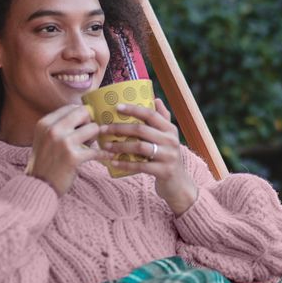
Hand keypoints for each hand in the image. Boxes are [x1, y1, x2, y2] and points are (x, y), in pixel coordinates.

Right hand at [26, 104, 104, 194]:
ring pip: (93, 128)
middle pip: (84, 112)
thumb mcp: (45, 138)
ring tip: (92, 146)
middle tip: (90, 135)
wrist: (39, 185)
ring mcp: (63, 143)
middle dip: (90, 122)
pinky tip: (107, 157)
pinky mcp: (73, 158)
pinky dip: (104, 154)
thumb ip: (60, 126)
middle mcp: (53, 130)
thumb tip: (85, 114)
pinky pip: (97, 151)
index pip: (71, 107)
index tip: (86, 124)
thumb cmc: (46, 162)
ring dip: (96, 138)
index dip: (82, 115)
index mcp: (45, 123)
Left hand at [102, 98, 198, 213]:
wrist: (178, 183)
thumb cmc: (168, 157)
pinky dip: (125, 164)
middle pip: (141, 130)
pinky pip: (140, 166)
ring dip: (120, 146)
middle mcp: (171, 140)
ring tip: (105, 146)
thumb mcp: (169, 137)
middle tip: (103, 129)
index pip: (150, 114)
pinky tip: (113, 162)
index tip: (116, 107)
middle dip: (119, 128)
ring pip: (139, 147)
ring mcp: (168, 156)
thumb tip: (156, 99)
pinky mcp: (163, 171)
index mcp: (170, 129)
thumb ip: (163, 119)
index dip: (133, 109)